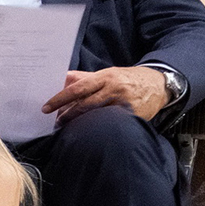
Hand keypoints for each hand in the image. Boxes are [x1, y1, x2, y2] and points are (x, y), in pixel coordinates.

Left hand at [45, 65, 169, 121]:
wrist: (158, 84)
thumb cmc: (127, 79)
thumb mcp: (107, 73)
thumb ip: (84, 78)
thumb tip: (62, 79)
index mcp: (105, 77)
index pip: (77, 89)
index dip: (60, 99)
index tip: (46, 108)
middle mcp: (114, 89)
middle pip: (85, 104)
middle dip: (67, 115)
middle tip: (56, 122)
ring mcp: (124, 103)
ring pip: (96, 116)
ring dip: (80, 123)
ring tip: (69, 128)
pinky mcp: (132, 115)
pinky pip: (111, 123)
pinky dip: (98, 127)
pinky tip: (89, 131)